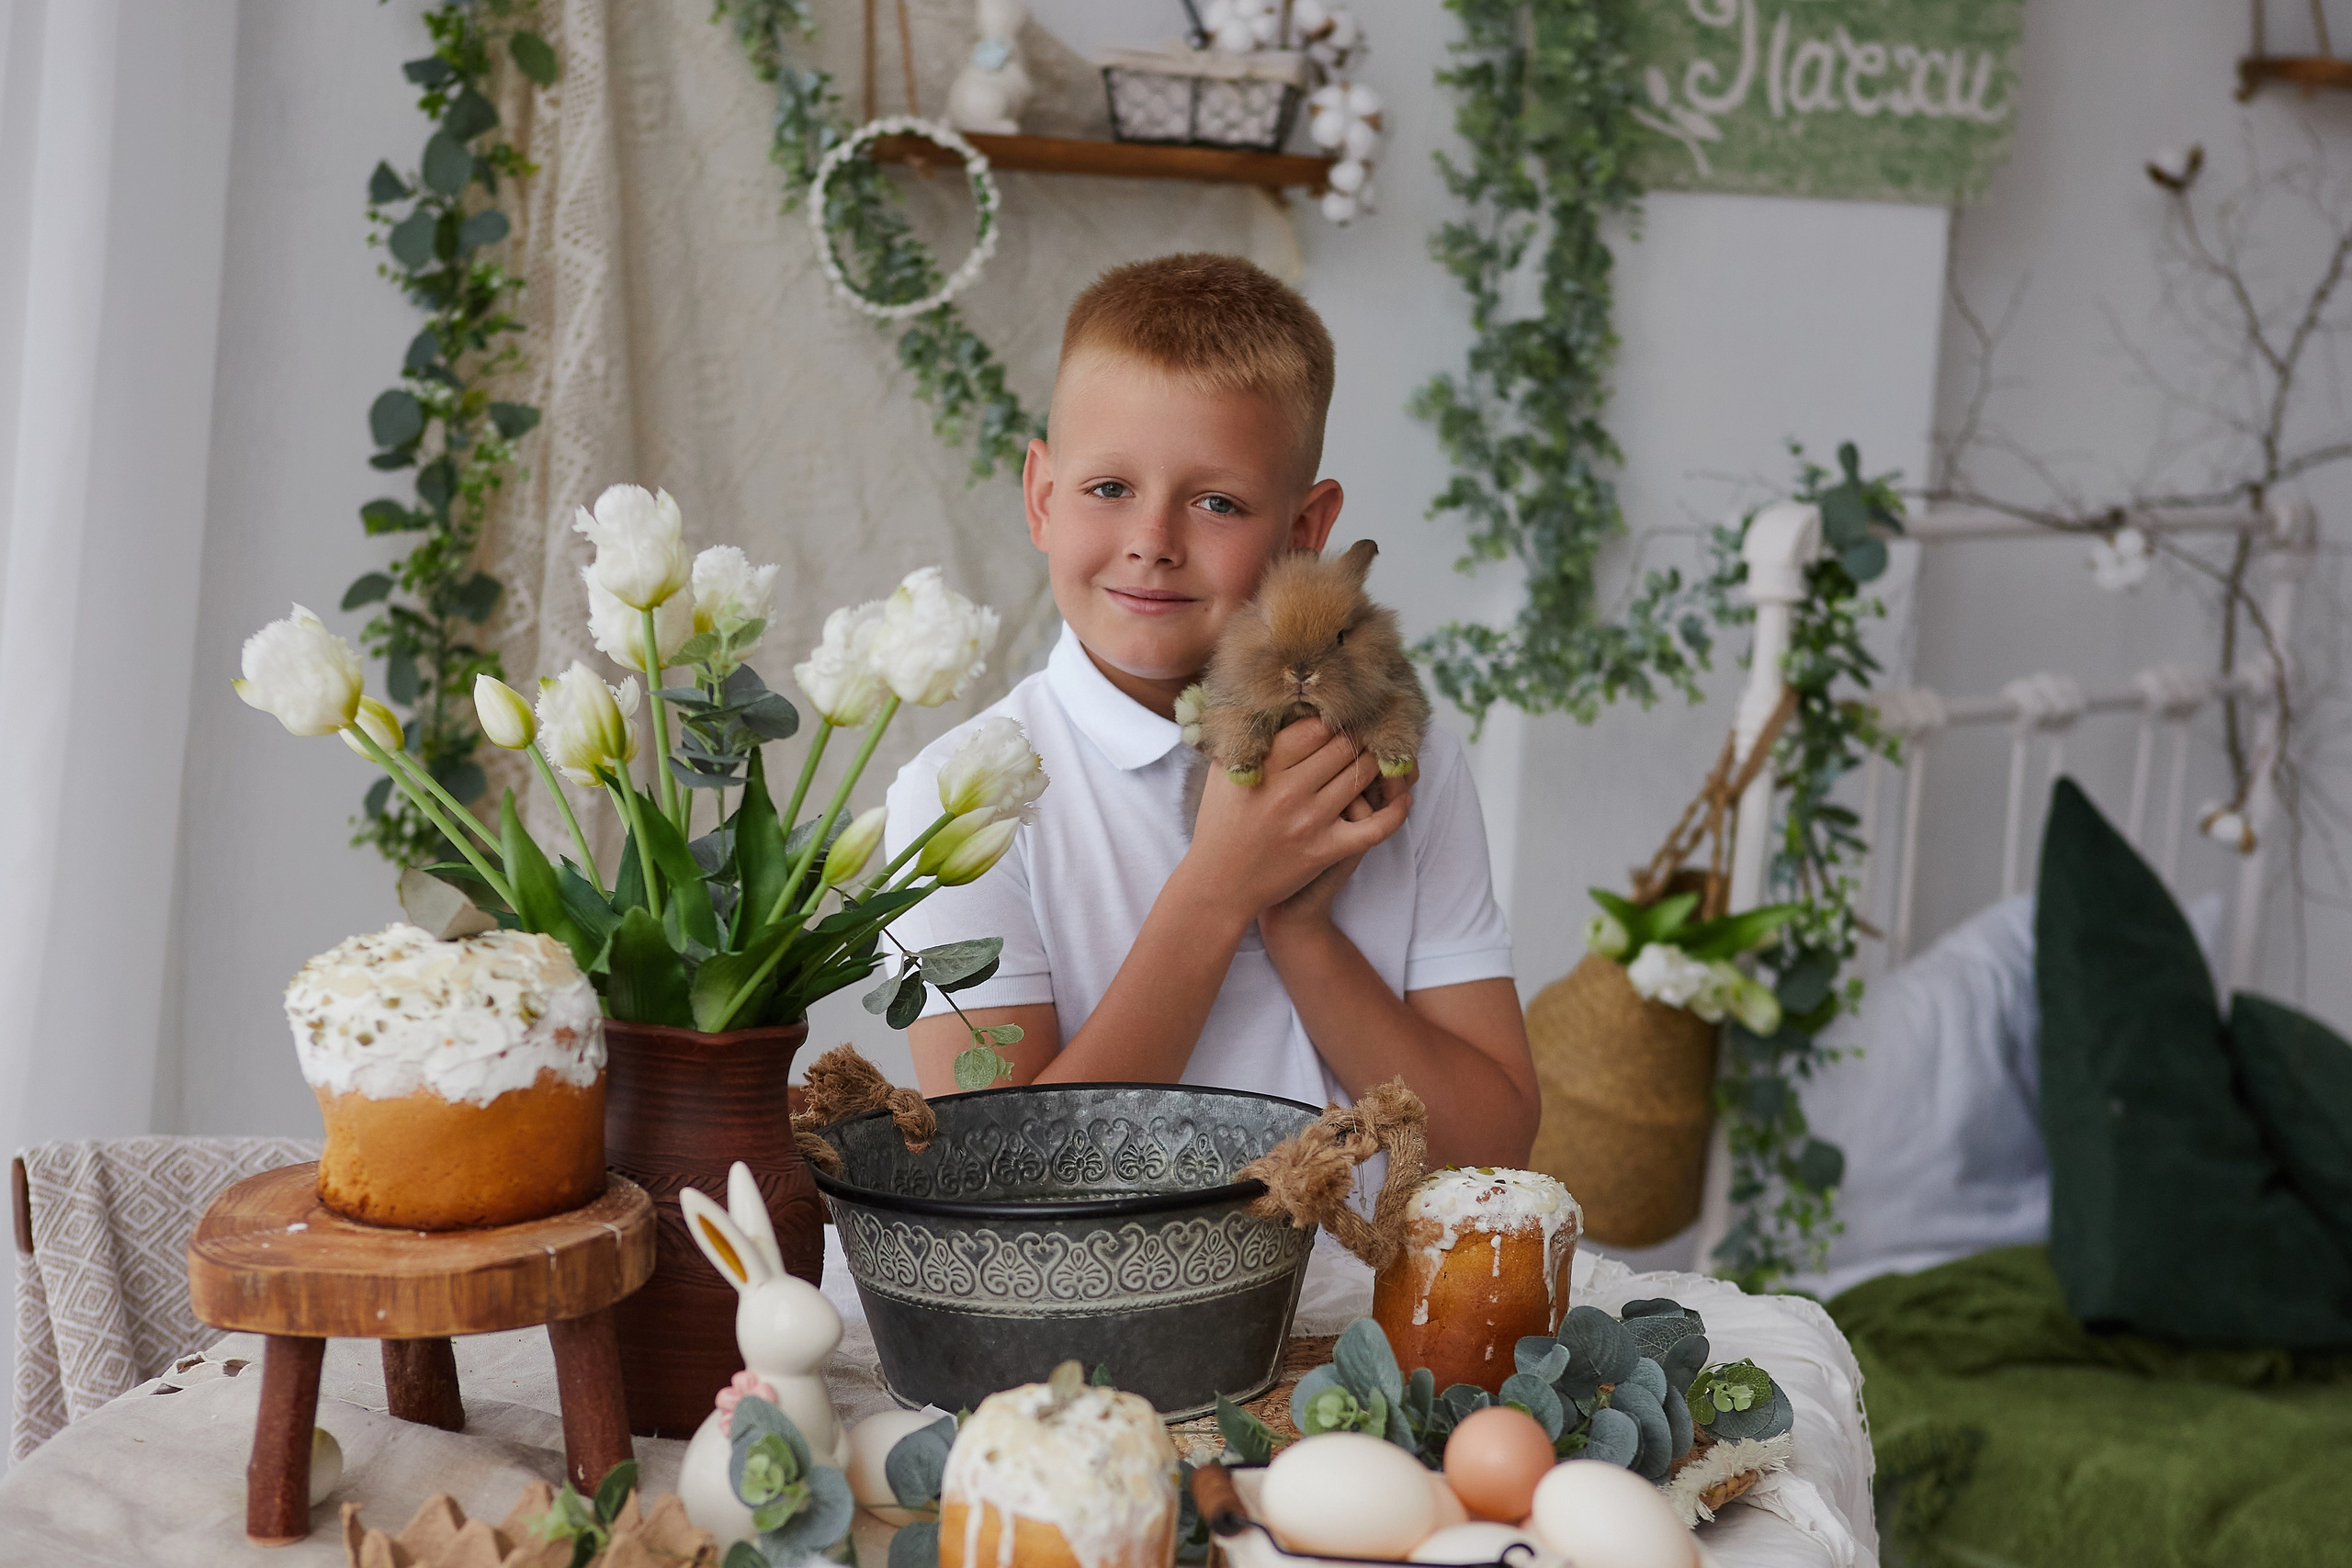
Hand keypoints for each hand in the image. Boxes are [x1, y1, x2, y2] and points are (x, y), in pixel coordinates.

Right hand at [1183, 719, 1410, 923]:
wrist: (1219, 883)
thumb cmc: (1221, 822)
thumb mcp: (1223, 773)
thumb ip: (1249, 740)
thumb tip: (1276, 706)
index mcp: (1264, 765)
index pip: (1316, 726)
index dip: (1331, 719)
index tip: (1336, 719)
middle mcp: (1289, 790)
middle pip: (1343, 746)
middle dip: (1355, 738)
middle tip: (1362, 735)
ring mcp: (1310, 821)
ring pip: (1362, 777)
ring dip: (1376, 764)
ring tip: (1377, 758)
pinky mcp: (1326, 850)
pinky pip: (1376, 827)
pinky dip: (1396, 811)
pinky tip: (1403, 798)